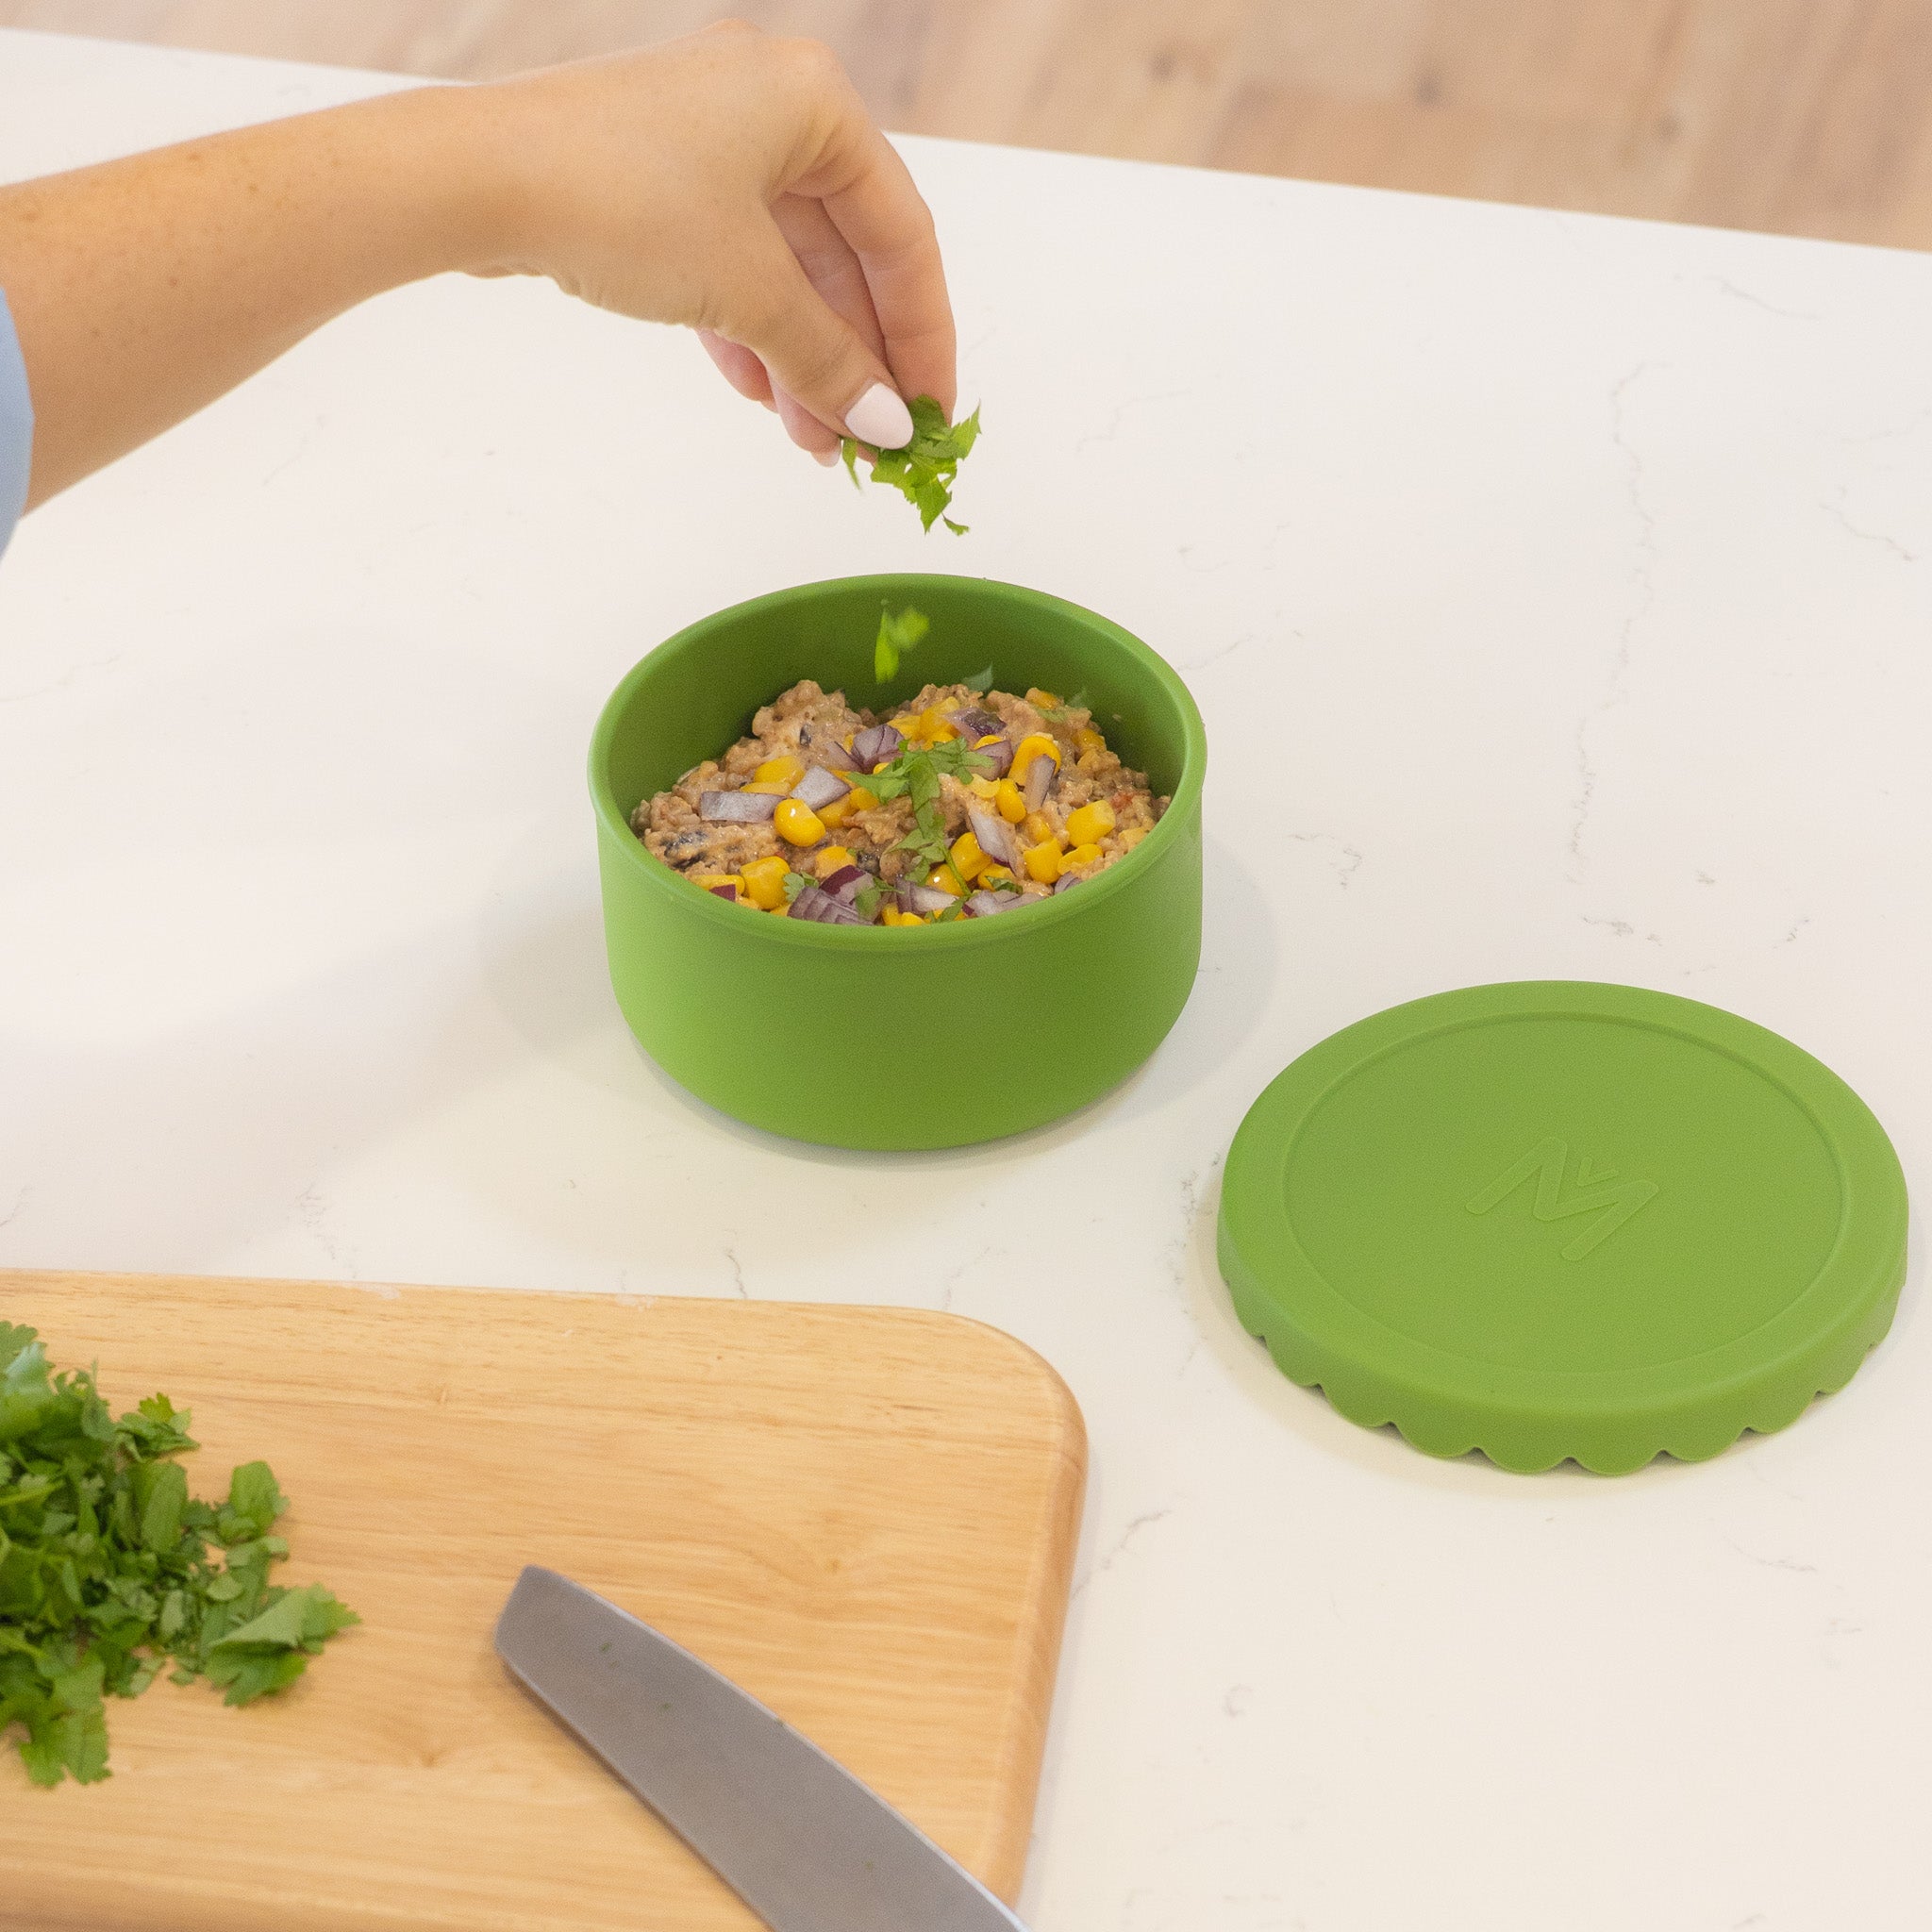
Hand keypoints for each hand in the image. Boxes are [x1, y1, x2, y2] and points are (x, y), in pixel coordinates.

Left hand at [464, 24, 955, 461]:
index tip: (931, 413)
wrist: (474, 180)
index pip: (902, 234)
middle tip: (871, 441)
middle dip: (855, 358)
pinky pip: (729, 263)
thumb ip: (828, 362)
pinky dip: (750, 330)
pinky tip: (761, 398)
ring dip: (803, 358)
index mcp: (813, 100)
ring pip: (784, 267)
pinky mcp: (654, 178)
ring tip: (816, 441)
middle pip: (844, 254)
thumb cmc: (618, 200)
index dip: (923, 334)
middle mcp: (766, 104)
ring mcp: (705, 139)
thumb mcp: (748, 292)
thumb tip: (885, 425)